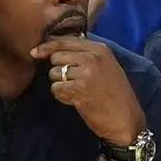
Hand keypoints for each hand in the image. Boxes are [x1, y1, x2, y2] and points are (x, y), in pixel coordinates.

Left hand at [30, 37, 145, 146]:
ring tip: (77, 92)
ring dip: (60, 85)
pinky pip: (56, 88)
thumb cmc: (113, 94)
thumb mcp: (105, 66)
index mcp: (100, 49)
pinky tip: (76, 100)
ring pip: (54, 73)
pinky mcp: (79, 88)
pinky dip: (62, 96)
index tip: (35, 52)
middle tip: (73, 82)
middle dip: (58, 70)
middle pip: (56, 57)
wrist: (125, 119)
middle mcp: (93, 57)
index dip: (46, 46)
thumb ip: (84, 55)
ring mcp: (86, 72)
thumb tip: (55, 48)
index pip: (64, 41)